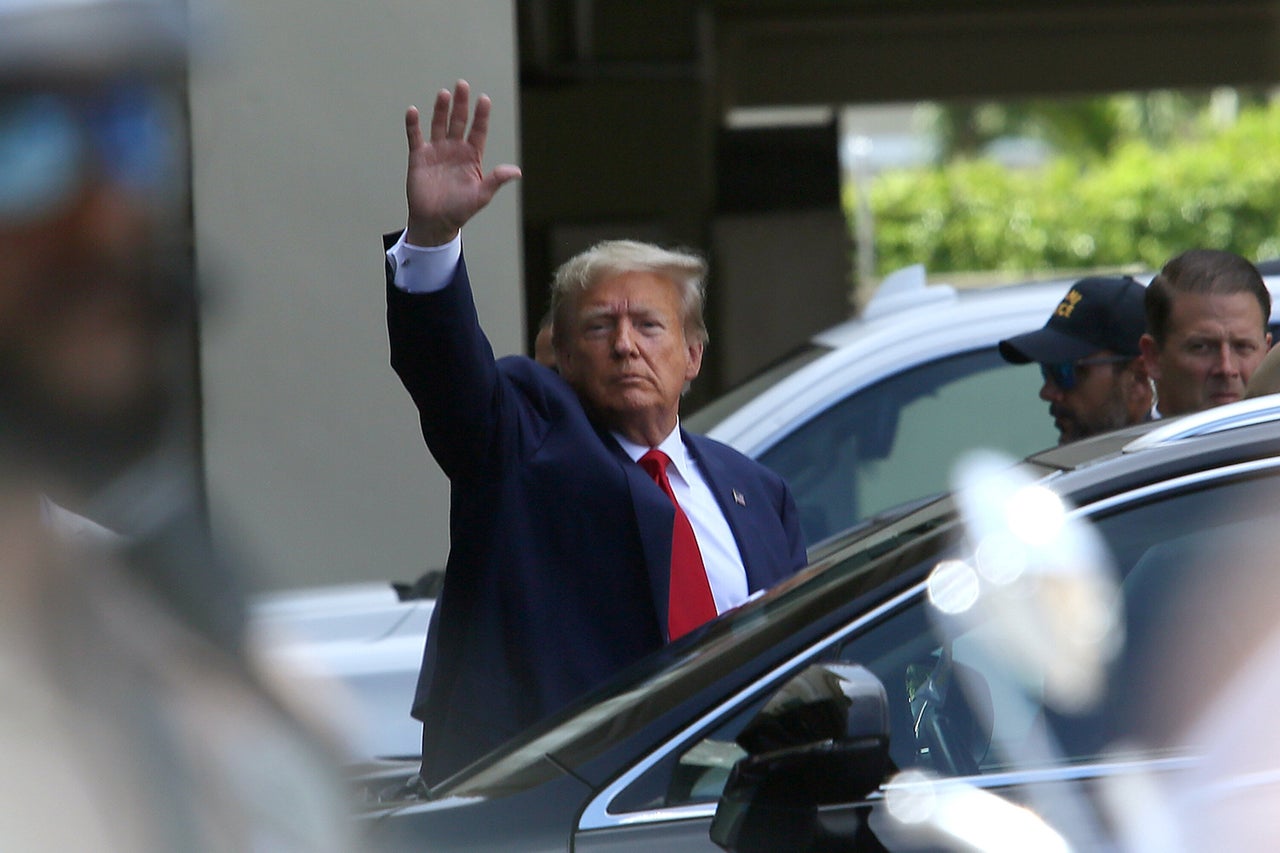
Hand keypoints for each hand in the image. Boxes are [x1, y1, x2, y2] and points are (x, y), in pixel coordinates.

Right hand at [404, 80, 520, 246]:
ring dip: (441, 109)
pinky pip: (415, 136)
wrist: (435, 221)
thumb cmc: (460, 210)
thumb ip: (496, 180)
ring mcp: (437, 151)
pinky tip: (413, 111)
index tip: (484, 99)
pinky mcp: (419, 156)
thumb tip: (516, 172)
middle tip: (463, 85)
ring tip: (444, 94)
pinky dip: (413, 124)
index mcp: (472, 156)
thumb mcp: (481, 195)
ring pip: (439, 124)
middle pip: (459, 121)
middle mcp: (455, 149)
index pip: (478, 130)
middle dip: (461, 104)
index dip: (481, 115)